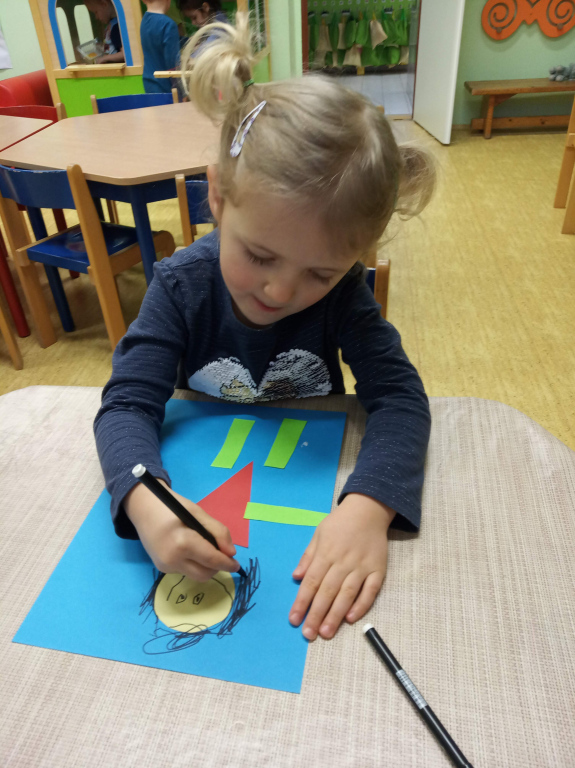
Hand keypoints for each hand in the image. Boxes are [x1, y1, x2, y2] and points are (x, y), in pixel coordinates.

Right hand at [124, 480, 239, 580]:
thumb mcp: (198, 513)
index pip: (211, 560)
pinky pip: (185, 571)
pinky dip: (193, 563)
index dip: (227, 564)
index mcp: (183, 543)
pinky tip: (189, 548)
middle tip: (222, 554)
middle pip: (205, 573)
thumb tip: (231, 553)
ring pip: (195, 575)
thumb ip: (217, 532)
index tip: (237, 565)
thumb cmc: (172, 506)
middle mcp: (172, 559)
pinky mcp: (161, 568)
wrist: (142, 508)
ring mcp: (165, 566)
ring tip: (205, 548)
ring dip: (206, 566)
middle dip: (217, 567)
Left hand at [289, 493, 394, 640]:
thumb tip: (296, 577)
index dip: (301, 602)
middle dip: (316, 614)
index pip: (311, 582)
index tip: (294, 620)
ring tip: (326, 633)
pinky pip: (371, 590)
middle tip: (308, 634)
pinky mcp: (378, 570)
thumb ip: (308, 556)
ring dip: (336, 615)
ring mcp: (362, 566)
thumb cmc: (340, 523)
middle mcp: (343, 561)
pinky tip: (351, 619)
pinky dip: (361, 605)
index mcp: (326, 553)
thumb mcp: (319, 534)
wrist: (368, 509)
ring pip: (347, 594)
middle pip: (327, 591)